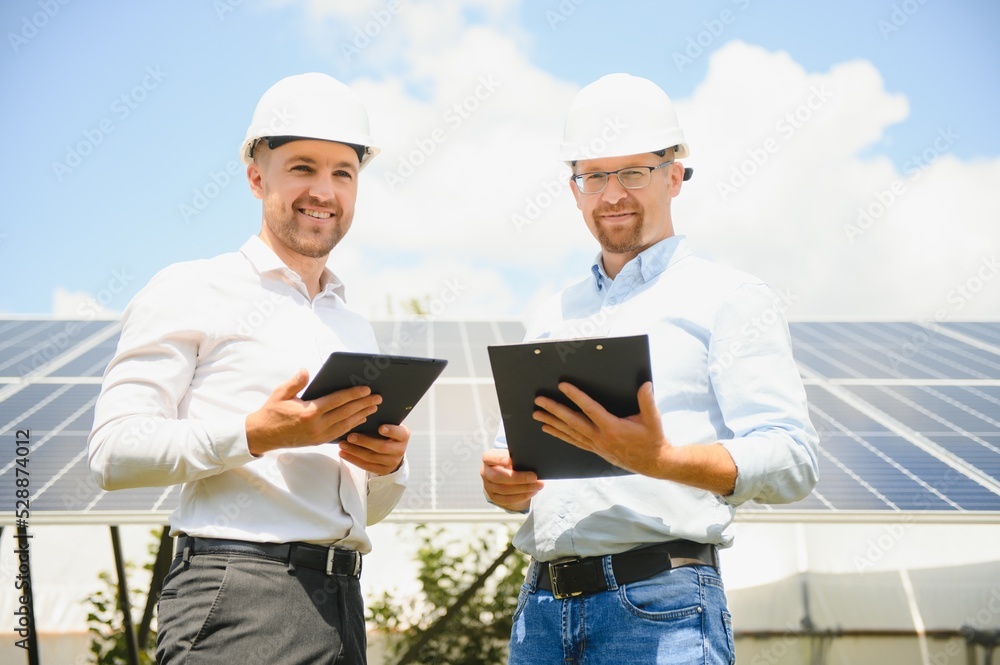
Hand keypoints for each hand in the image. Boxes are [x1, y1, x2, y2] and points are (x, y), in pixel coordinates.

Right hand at [245, 369, 381, 455]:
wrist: (263, 435)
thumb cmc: (272, 411)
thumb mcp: (281, 393)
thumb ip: (296, 382)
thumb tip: (306, 371)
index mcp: (309, 412)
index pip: (337, 401)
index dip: (353, 394)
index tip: (366, 389)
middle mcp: (317, 425)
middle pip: (346, 413)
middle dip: (363, 404)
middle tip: (378, 397)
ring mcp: (319, 435)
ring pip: (346, 425)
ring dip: (361, 415)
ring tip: (374, 408)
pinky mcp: (319, 441)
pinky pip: (340, 433)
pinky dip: (352, 426)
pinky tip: (360, 419)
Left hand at [339, 424, 408, 475]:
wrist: (394, 452)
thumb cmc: (388, 433)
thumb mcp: (390, 425)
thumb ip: (382, 421)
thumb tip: (363, 413)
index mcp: (403, 436)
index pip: (400, 433)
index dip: (391, 431)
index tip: (380, 428)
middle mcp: (399, 450)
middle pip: (382, 447)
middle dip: (364, 442)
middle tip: (350, 436)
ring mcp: (391, 462)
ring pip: (371, 458)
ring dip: (354, 451)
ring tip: (342, 445)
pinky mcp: (382, 470)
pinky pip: (366, 466)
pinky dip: (353, 459)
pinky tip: (343, 454)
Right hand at [480, 449, 543, 511]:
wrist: (504, 474)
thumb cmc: (511, 462)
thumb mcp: (511, 456)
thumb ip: (515, 457)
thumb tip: (528, 461)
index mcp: (488, 458)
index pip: (490, 457)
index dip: (500, 459)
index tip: (512, 460)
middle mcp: (485, 472)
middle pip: (498, 477)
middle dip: (518, 478)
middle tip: (534, 477)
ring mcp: (488, 486)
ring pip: (504, 490)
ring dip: (523, 488)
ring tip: (538, 485)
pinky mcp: (494, 497)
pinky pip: (507, 499)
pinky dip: (521, 496)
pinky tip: (532, 492)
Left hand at [532, 381, 670, 477]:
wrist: (652, 463)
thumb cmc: (652, 439)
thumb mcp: (653, 420)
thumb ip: (647, 401)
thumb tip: (645, 384)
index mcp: (612, 428)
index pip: (589, 409)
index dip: (575, 396)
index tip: (563, 386)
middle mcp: (600, 437)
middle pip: (572, 421)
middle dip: (554, 410)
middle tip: (539, 401)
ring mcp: (595, 445)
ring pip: (569, 432)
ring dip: (552, 422)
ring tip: (537, 414)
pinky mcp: (595, 449)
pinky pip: (573, 441)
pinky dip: (559, 434)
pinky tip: (549, 429)